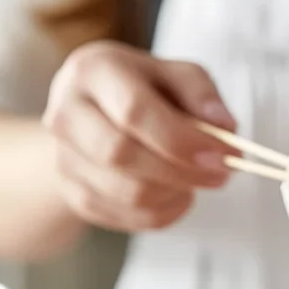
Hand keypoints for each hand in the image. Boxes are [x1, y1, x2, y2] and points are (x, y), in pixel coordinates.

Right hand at [44, 41, 236, 231]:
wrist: (94, 119)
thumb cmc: (142, 92)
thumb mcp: (173, 75)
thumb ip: (201, 93)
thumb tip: (224, 126)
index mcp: (93, 70)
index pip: (134, 111)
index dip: (182, 139)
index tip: (223, 155)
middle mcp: (66, 113)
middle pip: (122, 155)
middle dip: (182, 171)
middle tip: (221, 174)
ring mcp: (64, 158)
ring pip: (129, 193)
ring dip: (177, 192)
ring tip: (197, 179)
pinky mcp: (74, 195)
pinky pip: (130, 217)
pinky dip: (166, 211)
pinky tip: (178, 193)